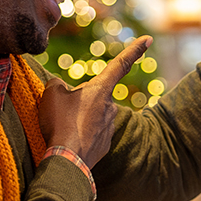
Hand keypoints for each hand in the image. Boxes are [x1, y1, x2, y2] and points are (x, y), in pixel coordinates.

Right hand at [35, 36, 151, 166]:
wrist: (67, 160)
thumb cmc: (60, 123)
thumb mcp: (51, 94)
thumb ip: (57, 84)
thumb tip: (60, 87)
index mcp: (101, 89)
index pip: (120, 64)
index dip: (134, 50)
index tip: (149, 40)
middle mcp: (111, 106)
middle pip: (94, 95)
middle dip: (79, 100)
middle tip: (61, 112)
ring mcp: (109, 126)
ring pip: (91, 114)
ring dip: (78, 117)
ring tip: (63, 127)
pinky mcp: (104, 145)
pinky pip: (90, 133)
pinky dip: (79, 134)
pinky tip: (68, 140)